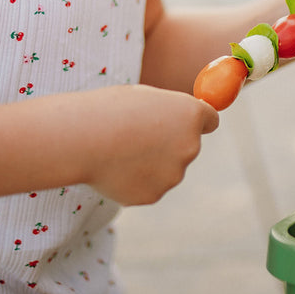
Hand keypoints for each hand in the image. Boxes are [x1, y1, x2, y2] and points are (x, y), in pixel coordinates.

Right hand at [82, 84, 218, 205]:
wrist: (84, 139)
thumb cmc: (109, 110)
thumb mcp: (144, 98)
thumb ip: (166, 112)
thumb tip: (174, 122)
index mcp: (190, 115)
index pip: (210, 120)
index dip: (196, 122)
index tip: (186, 124)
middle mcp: (190, 146)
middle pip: (188, 146)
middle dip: (169, 144)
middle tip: (137, 136)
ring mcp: (174, 174)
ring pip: (166, 169)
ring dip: (150, 163)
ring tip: (118, 151)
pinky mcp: (155, 195)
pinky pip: (148, 186)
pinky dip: (135, 180)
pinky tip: (114, 168)